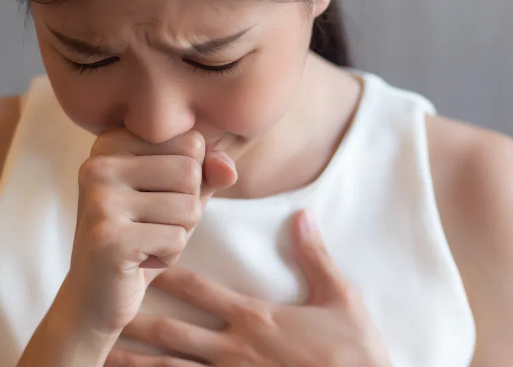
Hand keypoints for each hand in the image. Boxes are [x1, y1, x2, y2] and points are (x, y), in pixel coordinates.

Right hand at [59, 128, 237, 335]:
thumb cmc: (145, 235)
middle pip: (191, 172)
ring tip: (145, 242)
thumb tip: (228, 169)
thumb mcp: (182, 194)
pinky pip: (177, 239)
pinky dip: (169, 256)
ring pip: (189, 207)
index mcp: (114, 142)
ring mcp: (99, 200)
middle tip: (150, 225)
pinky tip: (138, 260)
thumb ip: (208, 171)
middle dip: (187, 208)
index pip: (192, 142)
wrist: (97, 294)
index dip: (191, 178)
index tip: (155, 197)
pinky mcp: (107, 237)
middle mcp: (99, 164)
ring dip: (179, 234)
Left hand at [106, 210, 392, 366]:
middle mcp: (235, 347)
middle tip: (105, 309)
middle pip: (174, 330)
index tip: (143, 263)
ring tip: (105, 354)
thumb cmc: (352, 349)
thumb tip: (302, 215)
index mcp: (256, 317)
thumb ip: (315, 256)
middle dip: (138, 319)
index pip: (203, 291)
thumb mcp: (340, 296)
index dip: (170, 277)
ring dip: (137, 360)